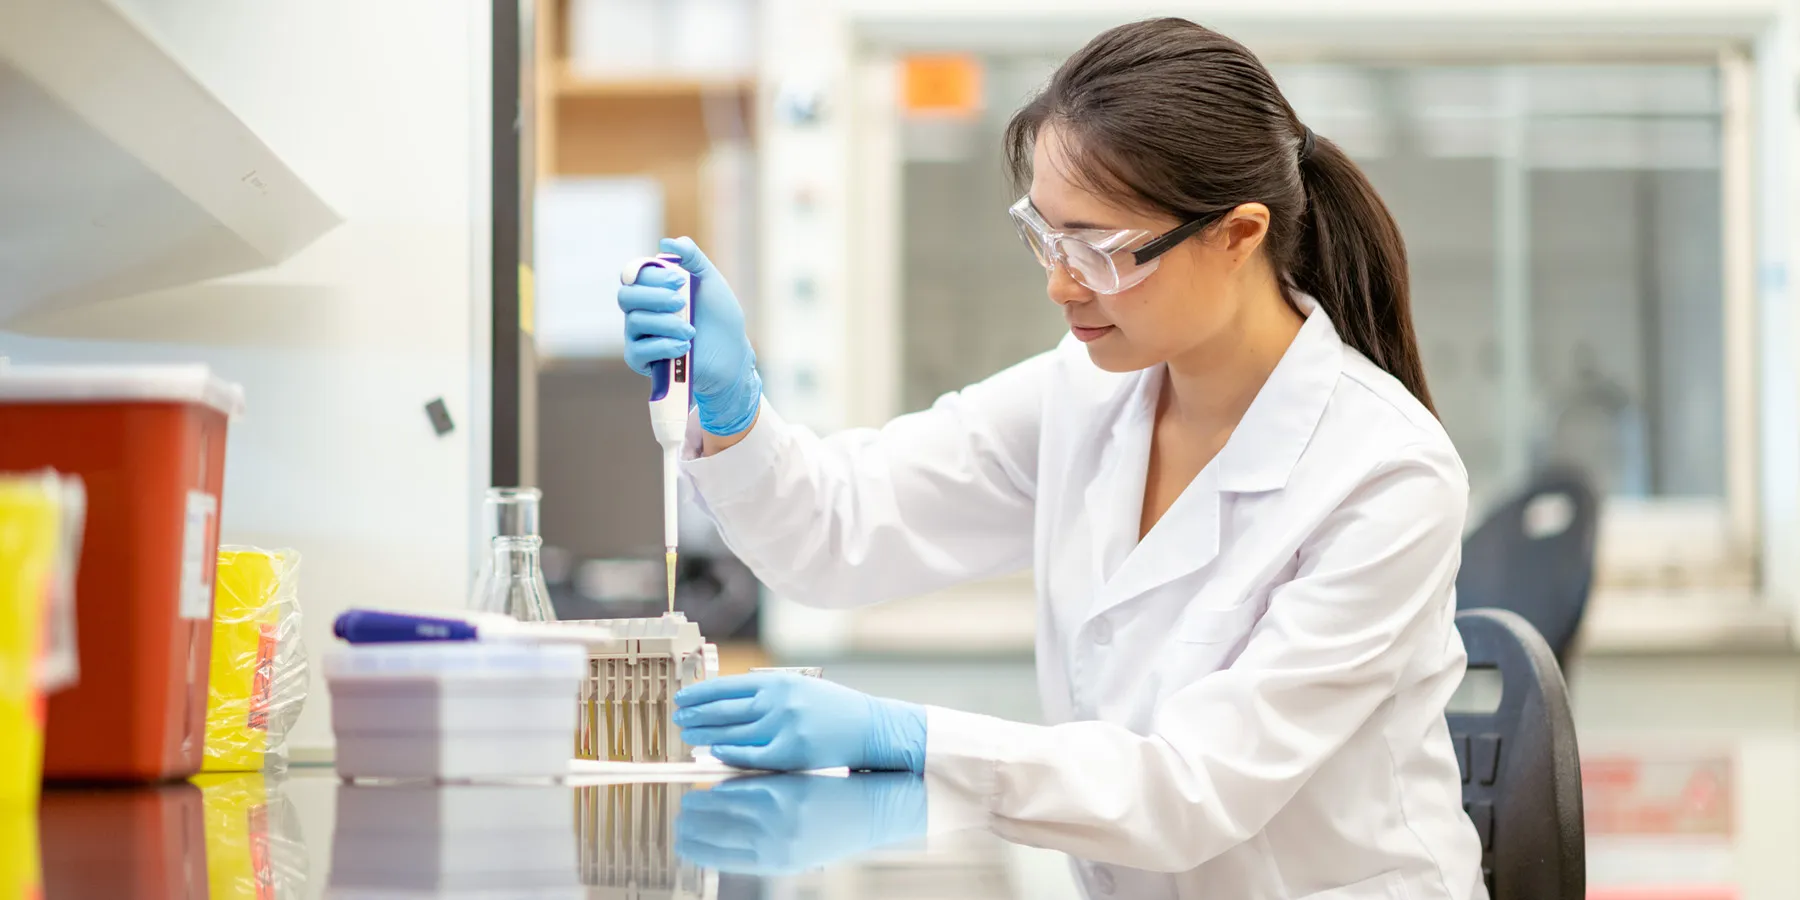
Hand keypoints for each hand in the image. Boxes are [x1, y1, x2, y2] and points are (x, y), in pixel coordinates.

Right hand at [617, 236, 761, 435]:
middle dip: (655, 297)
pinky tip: (685, 347)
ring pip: (635, 322)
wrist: (732, 355)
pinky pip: (638, 350)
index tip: (679, 280)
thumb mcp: (711, 282)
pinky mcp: (642, 360)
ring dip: (667, 324)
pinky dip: (663, 346)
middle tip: (682, 303)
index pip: (635, 274)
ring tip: (691, 331)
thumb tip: (667, 242)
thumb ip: (692, 259)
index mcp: (654, 288)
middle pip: (626, 296)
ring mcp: (639, 335)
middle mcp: (641, 309)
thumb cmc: (720, 318)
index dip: (653, 275)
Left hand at [674, 673, 926, 772]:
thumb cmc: (836, 711)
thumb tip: (727, 703)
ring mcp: (783, 726)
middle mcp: (778, 701)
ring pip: (732, 733)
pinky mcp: (791, 752)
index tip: (682, 699)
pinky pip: (751, 755)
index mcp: (778, 682)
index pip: (727, 687)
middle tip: (678, 720)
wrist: (871, 728)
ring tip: (689, 737)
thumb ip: (767, 694)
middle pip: (724, 710)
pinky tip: (714, 754)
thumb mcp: (801, 689)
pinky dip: (729, 754)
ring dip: (705, 735)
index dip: (700, 694)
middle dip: (696, 715)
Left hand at [675, 773, 926, 874]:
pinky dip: (713, 855)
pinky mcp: (783, 862)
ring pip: (722, 842)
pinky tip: (700, 850)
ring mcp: (779, 844)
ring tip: (682, 834)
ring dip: (696, 839)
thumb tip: (713, 787)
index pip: (723, 794)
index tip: (687, 796)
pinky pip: (737, 861)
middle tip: (680, 814)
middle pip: (718, 819)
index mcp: (777, 790)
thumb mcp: (791, 775)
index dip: (700, 798)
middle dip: (693, 818)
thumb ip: (755, 779)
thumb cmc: (828, 786)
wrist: (866, 811)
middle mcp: (776, 819)